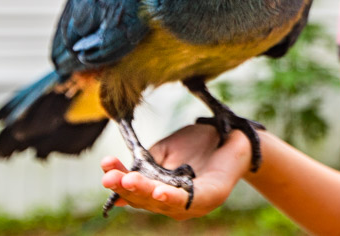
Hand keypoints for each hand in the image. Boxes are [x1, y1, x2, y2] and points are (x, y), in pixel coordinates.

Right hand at [101, 123, 251, 219]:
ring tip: (127, 181)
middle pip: (145, 200)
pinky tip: (158, 191)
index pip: (135, 191)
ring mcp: (193, 204)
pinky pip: (189, 200)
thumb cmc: (200, 144)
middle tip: (110, 177)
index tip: (105, 165)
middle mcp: (175, 203)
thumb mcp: (167, 150)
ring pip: (162, 201)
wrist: (233, 135)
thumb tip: (122, 173)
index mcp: (161, 191)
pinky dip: (172, 196)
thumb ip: (148, 163)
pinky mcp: (211, 196)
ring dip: (144, 192)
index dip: (118, 179)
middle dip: (126, 187)